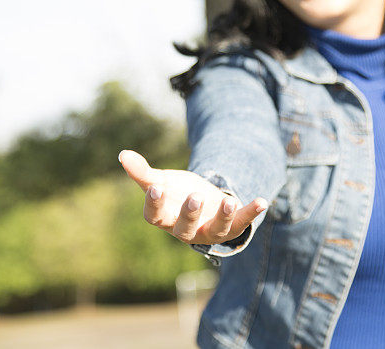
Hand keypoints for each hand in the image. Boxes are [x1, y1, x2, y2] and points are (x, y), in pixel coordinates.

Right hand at [118, 149, 267, 244]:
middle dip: (190, 214)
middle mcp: (186, 229)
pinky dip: (252, 212)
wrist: (205, 204)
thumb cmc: (177, 194)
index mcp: (165, 218)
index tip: (156, 187)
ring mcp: (210, 230)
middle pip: (184, 228)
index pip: (155, 216)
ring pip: (215, 230)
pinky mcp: (231, 226)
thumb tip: (122, 154)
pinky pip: (242, 223)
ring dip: (222, 216)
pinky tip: (262, 201)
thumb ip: (142, 172)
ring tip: (228, 200)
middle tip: (194, 197)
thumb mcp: (161, 181)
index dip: (155, 204)